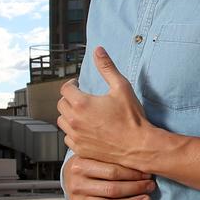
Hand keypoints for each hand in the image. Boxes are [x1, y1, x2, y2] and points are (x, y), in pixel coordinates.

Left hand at [57, 47, 151, 168]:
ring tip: (81, 113)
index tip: (77, 84)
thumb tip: (98, 50)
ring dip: (69, 115)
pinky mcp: (80, 149)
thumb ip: (107, 67)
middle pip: (61, 105)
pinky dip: (73, 132)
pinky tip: (84, 129)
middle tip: (80, 97)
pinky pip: (68, 138)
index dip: (71, 84)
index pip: (65, 89)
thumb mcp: (121, 87)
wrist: (139, 146)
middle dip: (69, 98)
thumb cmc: (132, 118)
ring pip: (62, 121)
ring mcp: (76, 137)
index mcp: (81, 104)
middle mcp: (75, 121)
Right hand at [63, 155, 155, 199]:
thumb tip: (142, 161)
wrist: (69, 176)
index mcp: (80, 166)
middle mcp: (77, 185)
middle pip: (111, 189)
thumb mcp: (95, 154)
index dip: (133, 174)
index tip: (147, 174)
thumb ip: (112, 156)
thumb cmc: (88, 163)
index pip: (112, 172)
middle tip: (150, 186)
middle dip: (135, 188)